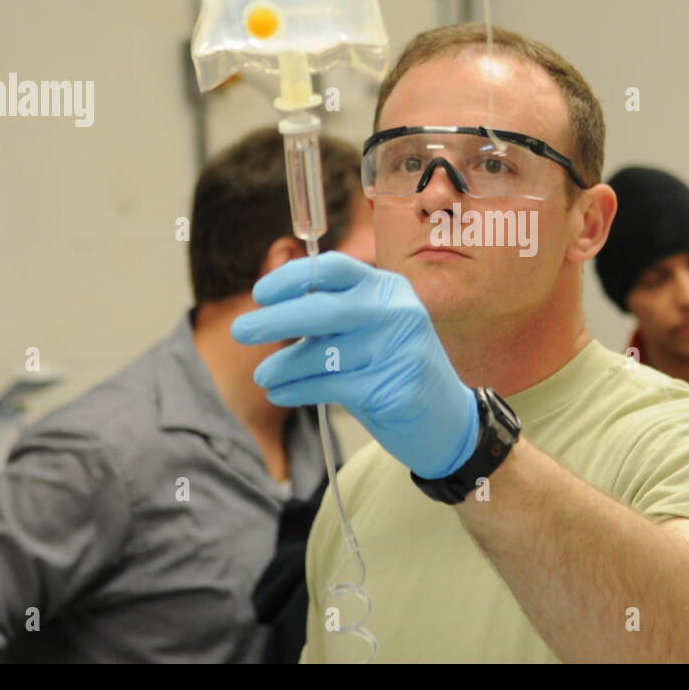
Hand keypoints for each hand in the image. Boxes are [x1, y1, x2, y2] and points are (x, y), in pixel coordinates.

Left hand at [230, 253, 478, 478]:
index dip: (293, 277)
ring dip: (283, 366)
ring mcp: (399, 349)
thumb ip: (333, 315)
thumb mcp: (372, 330)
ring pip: (322, 354)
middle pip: (323, 310)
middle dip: (275, 320)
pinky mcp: (394, 387)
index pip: (334, 269)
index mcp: (388, 288)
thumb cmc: (394, 370)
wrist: (447, 421)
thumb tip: (272, 308)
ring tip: (265, 376)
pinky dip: (297, 389)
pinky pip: (330, 385)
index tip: (260, 293)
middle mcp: (398, 312)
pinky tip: (282, 392)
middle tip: (241, 330)